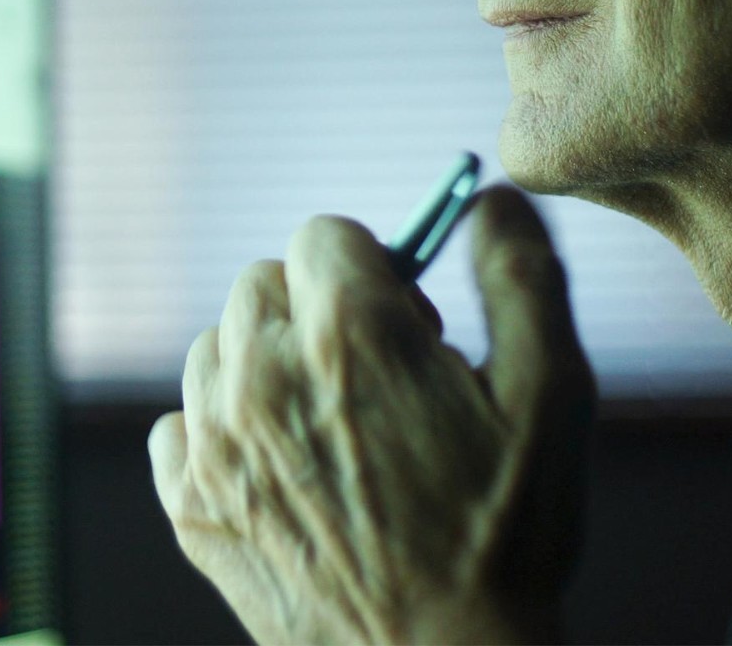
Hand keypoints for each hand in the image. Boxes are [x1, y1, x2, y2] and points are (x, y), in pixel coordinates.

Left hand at [147, 185, 596, 644]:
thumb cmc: (505, 536)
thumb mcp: (551, 394)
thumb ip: (520, 273)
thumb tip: (492, 196)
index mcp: (349, 333)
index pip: (324, 234)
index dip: (375, 269)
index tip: (408, 323)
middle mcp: (264, 374)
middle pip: (266, 280)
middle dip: (318, 305)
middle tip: (376, 372)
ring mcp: (216, 445)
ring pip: (219, 344)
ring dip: (267, 360)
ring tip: (331, 419)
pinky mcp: (191, 507)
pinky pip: (180, 421)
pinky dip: (220, 425)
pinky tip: (280, 464)